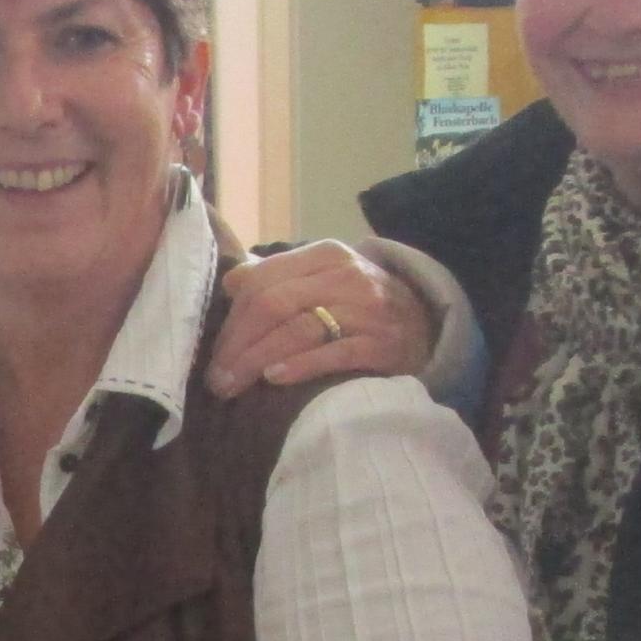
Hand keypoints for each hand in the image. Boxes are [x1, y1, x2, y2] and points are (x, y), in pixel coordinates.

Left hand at [206, 239, 428, 396]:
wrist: (426, 324)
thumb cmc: (360, 305)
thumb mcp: (325, 278)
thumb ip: (279, 277)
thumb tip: (232, 282)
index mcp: (325, 256)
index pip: (263, 280)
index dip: (232, 319)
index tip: (214, 352)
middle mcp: (346, 277)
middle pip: (274, 305)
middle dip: (238, 344)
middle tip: (217, 378)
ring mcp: (367, 310)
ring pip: (298, 330)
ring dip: (257, 360)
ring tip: (232, 385)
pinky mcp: (382, 344)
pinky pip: (334, 353)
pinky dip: (300, 366)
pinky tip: (274, 378)